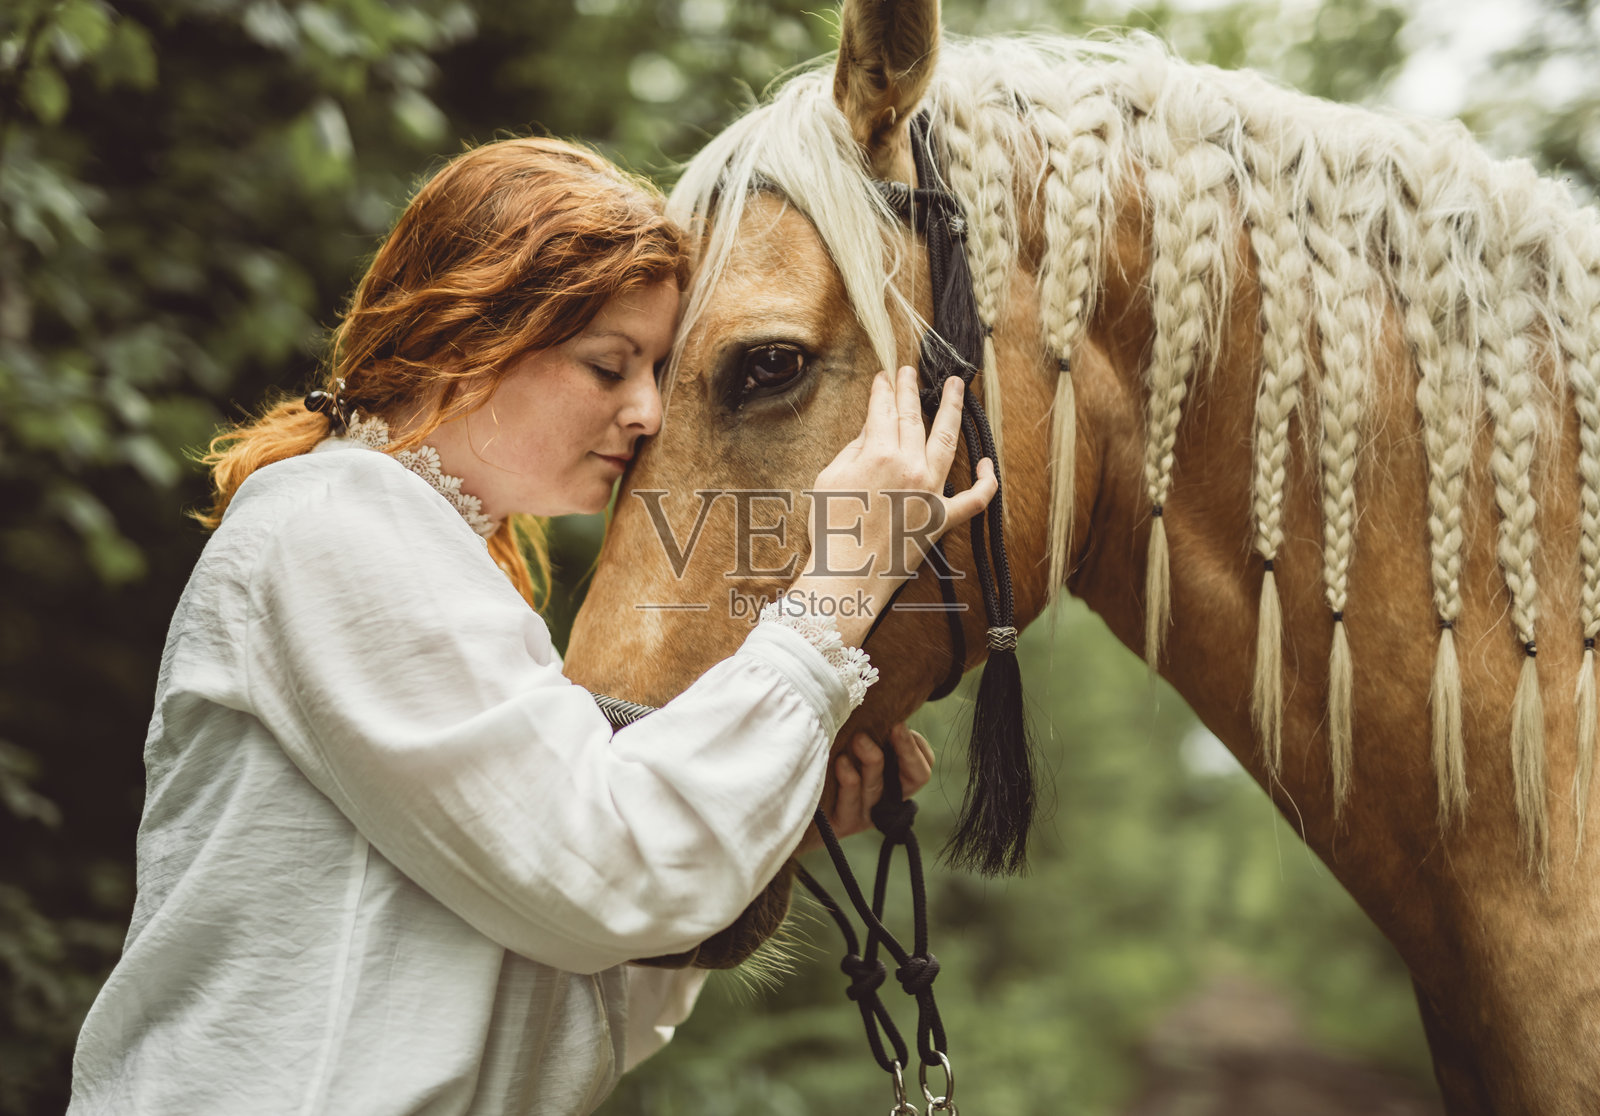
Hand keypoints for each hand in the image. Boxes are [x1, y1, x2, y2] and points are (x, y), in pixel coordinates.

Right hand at [787, 367, 996, 646]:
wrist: (847, 576)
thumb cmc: (831, 529)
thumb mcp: (829, 478)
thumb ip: (854, 449)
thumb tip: (871, 430)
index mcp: (880, 453)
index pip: (882, 410)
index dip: (882, 390)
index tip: (884, 377)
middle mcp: (911, 466)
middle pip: (913, 418)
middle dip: (911, 390)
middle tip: (911, 371)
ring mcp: (931, 492)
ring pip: (948, 442)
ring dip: (952, 411)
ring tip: (957, 387)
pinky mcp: (941, 519)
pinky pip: (975, 500)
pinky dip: (985, 483)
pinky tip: (988, 463)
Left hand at [795, 723, 934, 855]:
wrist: (790, 803)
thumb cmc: (823, 762)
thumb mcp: (848, 746)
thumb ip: (868, 730)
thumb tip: (880, 703)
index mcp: (893, 783)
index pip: (920, 769)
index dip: (916, 748)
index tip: (898, 724)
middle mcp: (884, 801)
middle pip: (913, 780)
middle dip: (906, 750)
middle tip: (894, 727)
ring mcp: (864, 814)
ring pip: (878, 788)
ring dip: (872, 760)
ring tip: (858, 739)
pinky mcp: (841, 823)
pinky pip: (850, 804)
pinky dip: (848, 781)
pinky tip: (840, 762)